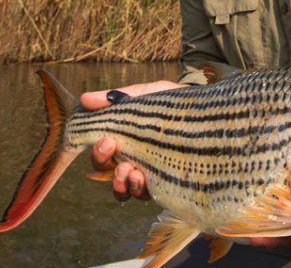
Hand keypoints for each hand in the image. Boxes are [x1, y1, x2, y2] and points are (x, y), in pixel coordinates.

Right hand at [80, 80, 182, 200]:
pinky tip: (143, 176)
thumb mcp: (144, 95)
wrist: (206, 111)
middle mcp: (134, 160)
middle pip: (107, 174)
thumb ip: (116, 99)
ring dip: (121, 182)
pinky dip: (140, 189)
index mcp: (125, 141)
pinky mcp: (167, 184)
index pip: (101, 155)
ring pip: (124, 190)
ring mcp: (150, 174)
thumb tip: (84, 99)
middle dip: (103, 162)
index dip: (96, 152)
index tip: (104, 139)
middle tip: (111, 147)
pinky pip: (146, 195)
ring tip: (129, 169)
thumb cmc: (173, 103)